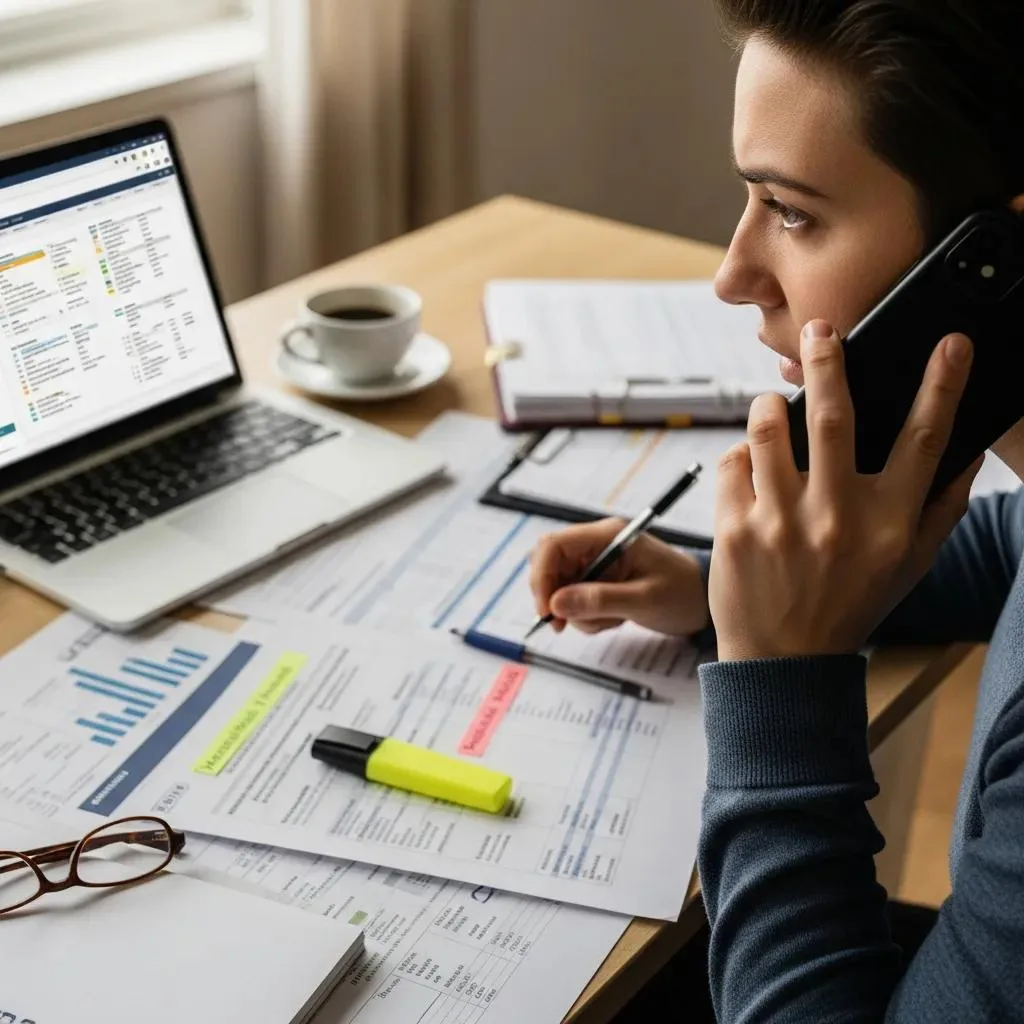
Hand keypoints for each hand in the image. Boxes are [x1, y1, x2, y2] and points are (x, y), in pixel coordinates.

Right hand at [529, 518, 709, 635]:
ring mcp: (597, 562)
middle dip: (554, 597)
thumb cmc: (682, 593)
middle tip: (564, 625)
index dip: (542, 576)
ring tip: (610, 621)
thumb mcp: (643, 600)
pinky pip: (575, 598)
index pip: (554, 545)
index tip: (547, 611)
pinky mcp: (599, 580)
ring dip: (576, 611)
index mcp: (608, 535)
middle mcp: (597, 544)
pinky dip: (586, 616)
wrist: (703, 601)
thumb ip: (599, 600)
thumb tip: (555, 604)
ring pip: (560, 586)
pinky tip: (614, 619)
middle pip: (550, 564)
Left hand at [709, 319, 981, 661]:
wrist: (785, 658)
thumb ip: (940, 508)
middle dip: (828, 361)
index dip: (942, 386)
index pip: (924, 440)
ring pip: (769, 430)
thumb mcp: (909, 564)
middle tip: (819, 330)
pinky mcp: (735, 530)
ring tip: (773, 406)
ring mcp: (780, 523)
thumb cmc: (850, 603)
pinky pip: (734, 464)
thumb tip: (967, 452)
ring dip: (769, 407)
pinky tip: (752, 468)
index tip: (951, 345)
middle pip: (834, 416)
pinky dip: (741, 456)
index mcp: (887, 523)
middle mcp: (836, 518)